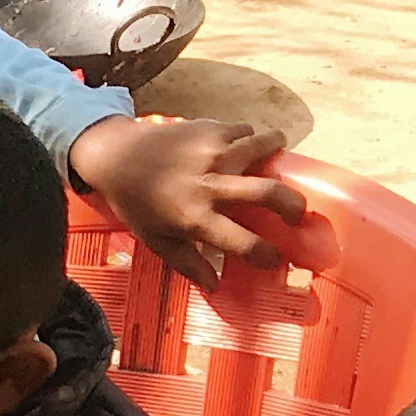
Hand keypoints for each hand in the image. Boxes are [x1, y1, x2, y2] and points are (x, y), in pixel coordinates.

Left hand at [66, 115, 308, 290]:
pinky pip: (246, 131)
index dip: (266, 254)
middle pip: (268, 192)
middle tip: (297, 213)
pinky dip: (251, 138)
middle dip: (293, 204)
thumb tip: (216, 287)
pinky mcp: (211, 128)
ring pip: (264, 147)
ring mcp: (213, 152)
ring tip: (277, 161)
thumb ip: (188, 264)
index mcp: (196, 219)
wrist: (118, 156)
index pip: (243, 242)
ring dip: (277, 154)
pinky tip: (244, 146)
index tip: (276, 258)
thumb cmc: (137, 204)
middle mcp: (209, 185)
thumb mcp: (157, 241)